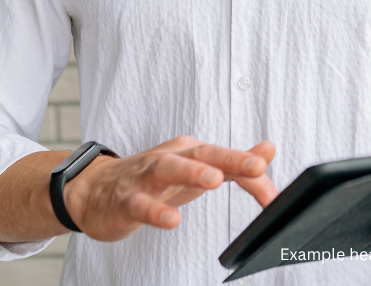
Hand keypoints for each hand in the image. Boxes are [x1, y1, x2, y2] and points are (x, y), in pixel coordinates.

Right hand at [64, 135, 277, 241]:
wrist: (94, 189)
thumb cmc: (151, 179)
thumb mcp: (195, 169)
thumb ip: (232, 163)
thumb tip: (268, 150)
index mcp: (190, 152)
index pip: (226, 159)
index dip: (253, 173)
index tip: (275, 195)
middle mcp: (171, 158)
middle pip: (203, 154)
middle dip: (231, 158)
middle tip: (257, 165)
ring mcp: (146, 177)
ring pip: (169, 169)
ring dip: (193, 172)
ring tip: (214, 180)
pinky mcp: (126, 200)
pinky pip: (141, 205)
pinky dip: (156, 211)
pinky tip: (171, 220)